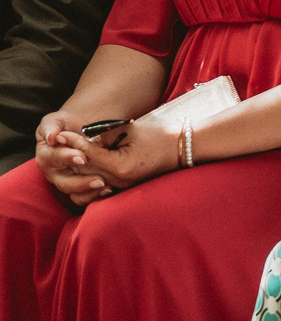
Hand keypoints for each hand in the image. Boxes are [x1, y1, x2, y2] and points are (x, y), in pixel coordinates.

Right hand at [34, 113, 110, 206]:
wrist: (82, 128)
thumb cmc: (66, 124)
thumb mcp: (56, 120)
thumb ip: (51, 126)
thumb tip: (51, 137)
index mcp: (46, 155)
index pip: (53, 159)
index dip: (66, 158)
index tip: (82, 156)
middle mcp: (54, 172)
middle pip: (64, 182)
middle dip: (81, 181)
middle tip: (99, 179)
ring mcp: (65, 181)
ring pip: (74, 193)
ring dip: (89, 191)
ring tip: (105, 184)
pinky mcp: (78, 188)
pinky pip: (83, 198)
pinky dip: (94, 196)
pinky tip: (109, 189)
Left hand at [53, 120, 183, 194]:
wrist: (182, 148)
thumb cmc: (158, 136)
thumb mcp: (130, 131)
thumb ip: (104, 135)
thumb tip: (81, 139)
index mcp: (121, 166)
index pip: (88, 155)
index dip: (73, 143)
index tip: (60, 135)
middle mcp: (119, 181)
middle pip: (83, 171)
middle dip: (70, 156)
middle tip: (58, 144)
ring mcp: (121, 188)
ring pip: (86, 183)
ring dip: (78, 170)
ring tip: (72, 157)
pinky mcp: (123, 190)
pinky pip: (96, 190)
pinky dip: (87, 180)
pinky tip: (85, 169)